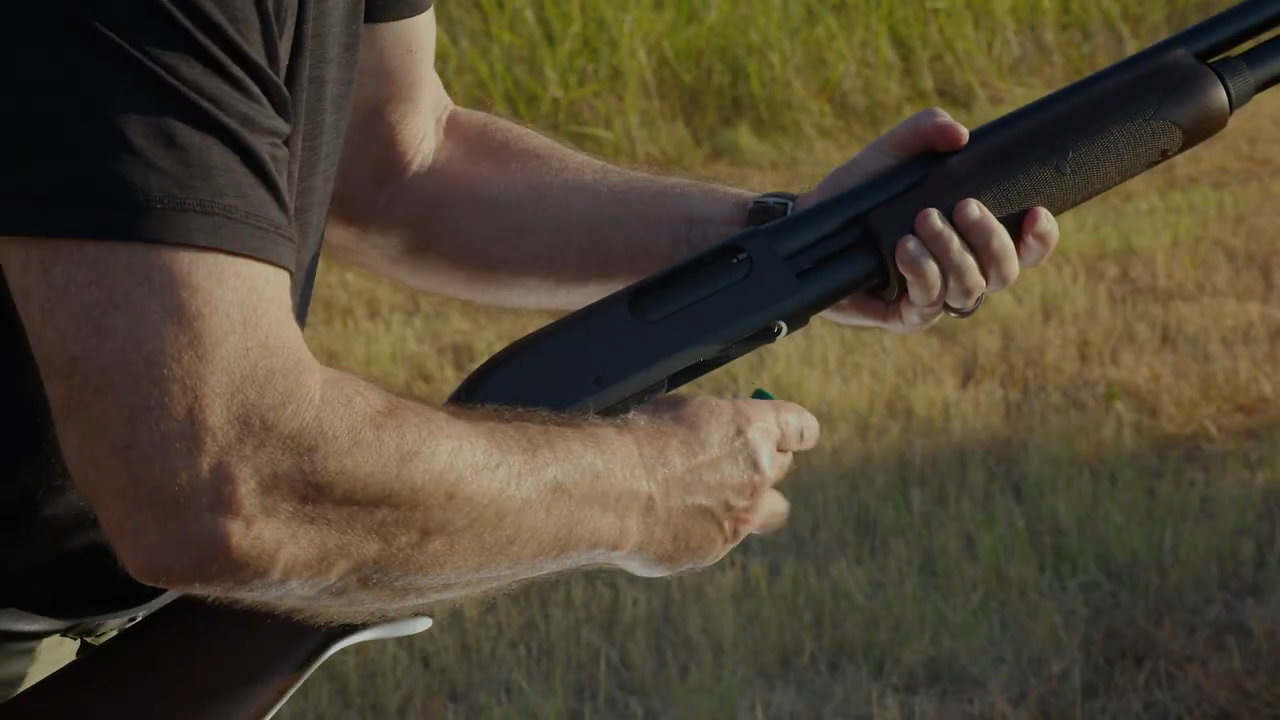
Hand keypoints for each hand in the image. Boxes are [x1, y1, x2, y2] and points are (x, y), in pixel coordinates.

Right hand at [614, 394, 819, 576]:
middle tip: (732, 461)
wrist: (609, 489)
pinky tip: (663, 518)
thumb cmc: (637, 439)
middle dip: (762, 464)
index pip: (801, 429)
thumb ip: (714, 428)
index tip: (786, 433)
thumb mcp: (682, 411)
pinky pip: (715, 538)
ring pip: (761, 512)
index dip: (792, 431)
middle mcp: (758, 476)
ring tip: (700, 496)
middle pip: (781, 469)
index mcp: (754, 430)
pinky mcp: (711, 549)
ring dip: (740, 504)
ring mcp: (739, 519)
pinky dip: (697, 529)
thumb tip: (715, 436)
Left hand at [795, 107, 1060, 332]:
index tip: (1035, 212)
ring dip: (953, 253)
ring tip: (922, 220)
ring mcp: (934, 297)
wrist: (810, 223)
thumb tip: (959, 133)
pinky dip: (922, 273)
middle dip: (992, 239)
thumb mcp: (893, 152)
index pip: (1026, 249)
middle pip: (1005, 272)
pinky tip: (905, 248)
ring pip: (970, 289)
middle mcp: (960, 270)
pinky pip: (928, 305)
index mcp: (972, 237)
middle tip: (964, 206)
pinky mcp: (903, 316)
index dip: (1041, 238)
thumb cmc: (860, 191)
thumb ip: (926, 130)